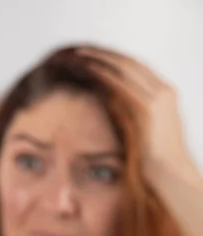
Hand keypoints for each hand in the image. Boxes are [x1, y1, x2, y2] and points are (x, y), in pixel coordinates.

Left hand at [77, 46, 193, 173]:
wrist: (168, 174)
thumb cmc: (152, 159)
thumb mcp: (142, 128)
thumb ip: (130, 112)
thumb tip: (107, 103)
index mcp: (165, 94)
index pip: (137, 67)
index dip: (113, 58)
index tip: (93, 54)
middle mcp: (164, 92)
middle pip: (130, 63)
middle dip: (104, 54)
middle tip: (81, 50)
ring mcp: (157, 99)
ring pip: (124, 69)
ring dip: (99, 59)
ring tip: (78, 54)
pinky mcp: (147, 109)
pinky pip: (121, 84)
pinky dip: (102, 73)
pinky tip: (87, 68)